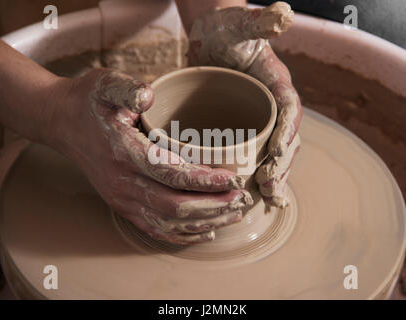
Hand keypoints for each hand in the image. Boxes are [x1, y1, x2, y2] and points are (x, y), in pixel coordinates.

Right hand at [47, 69, 252, 244]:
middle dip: (213, 205)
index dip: (205, 180)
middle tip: (240, 199)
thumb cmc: (88, 102)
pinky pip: (154, 228)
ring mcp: (121, 198)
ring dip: (204, 222)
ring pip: (168, 222)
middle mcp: (122, 183)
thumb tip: (148, 97)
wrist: (61, 122)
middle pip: (175, 206)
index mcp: (123, 153)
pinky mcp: (121, 204)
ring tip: (232, 215)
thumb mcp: (105, 85)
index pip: (171, 174)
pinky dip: (182, 234)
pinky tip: (204, 232)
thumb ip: (127, 90)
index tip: (233, 179)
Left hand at [188, 2, 301, 207]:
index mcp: (277, 84)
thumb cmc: (227, 30)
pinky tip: (251, 191)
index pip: (289, 112)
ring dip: (273, 176)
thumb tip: (282, 15)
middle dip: (280, 166)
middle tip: (269, 189)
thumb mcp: (240, 24)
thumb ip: (259, 22)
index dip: (286, 136)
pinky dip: (256, 172)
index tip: (276, 158)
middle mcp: (272, 105)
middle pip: (286, 139)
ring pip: (274, 151)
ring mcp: (259, 117)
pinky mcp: (244, 126)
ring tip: (266, 198)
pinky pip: (255, 152)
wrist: (212, 37)